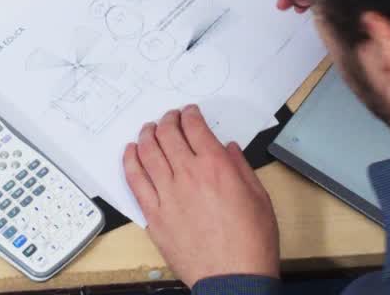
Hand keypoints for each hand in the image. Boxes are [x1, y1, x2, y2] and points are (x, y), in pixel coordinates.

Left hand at [123, 106, 279, 285]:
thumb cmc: (251, 242)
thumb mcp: (259, 197)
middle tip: (168, 117)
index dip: (190, 115)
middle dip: (167, 120)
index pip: (195, 128)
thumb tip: (228, 148)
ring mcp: (168, 195)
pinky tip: (130, 153)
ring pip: (148, 153)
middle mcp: (188, 176)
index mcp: (216, 168)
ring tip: (148, 129)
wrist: (233, 277)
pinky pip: (135, 181)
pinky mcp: (154, 215)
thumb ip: (240, 167)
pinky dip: (130, 162)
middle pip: (168, 135)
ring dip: (146, 135)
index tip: (189, 112)